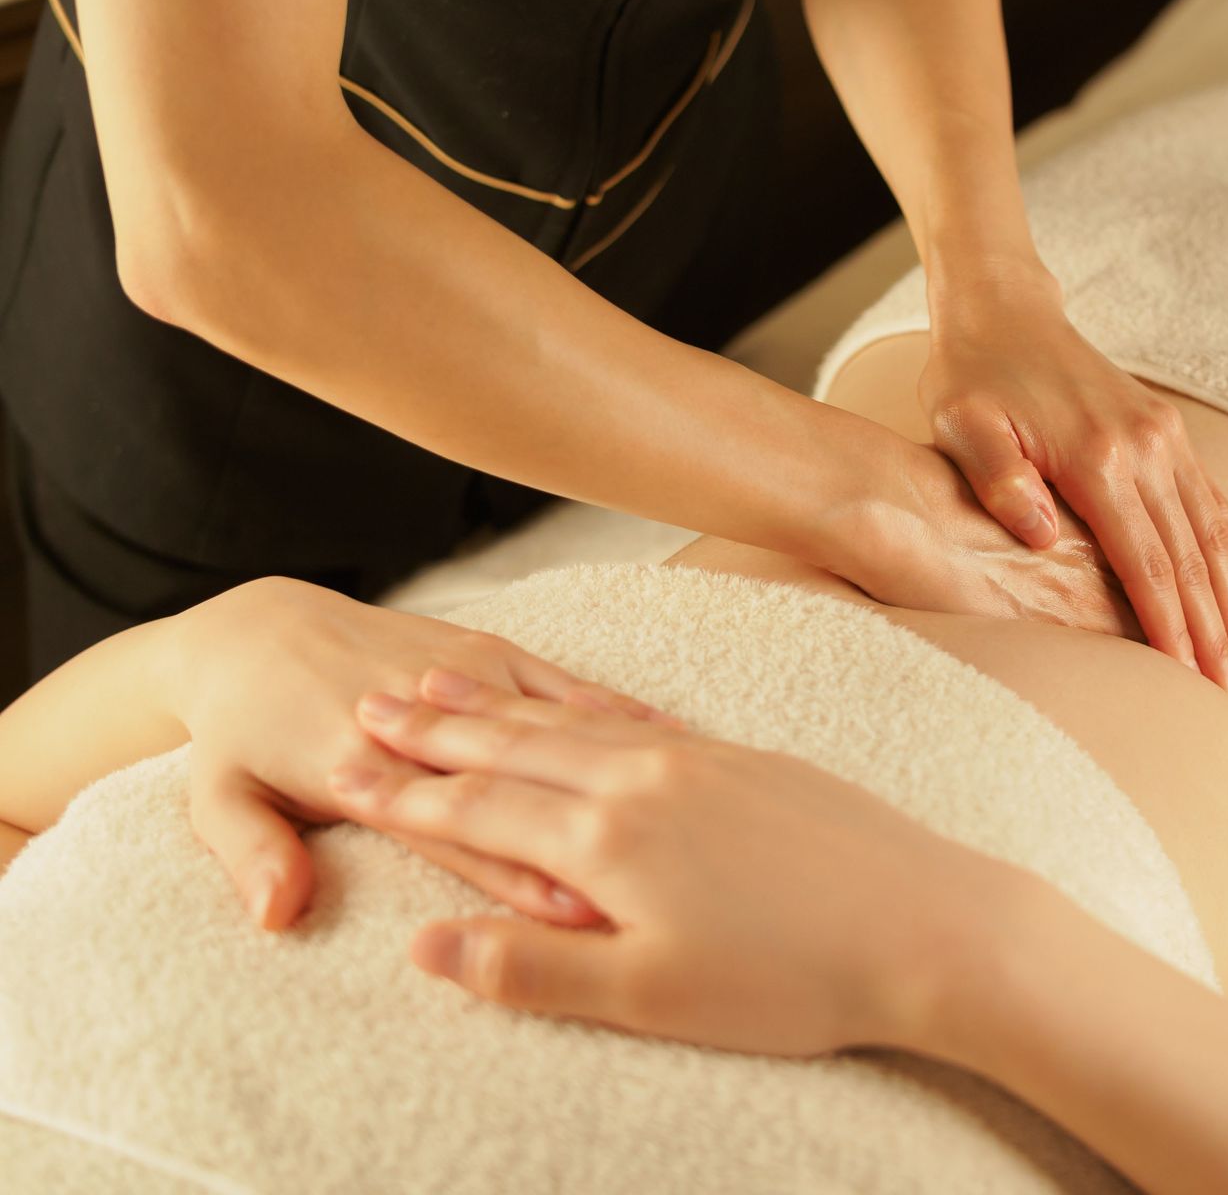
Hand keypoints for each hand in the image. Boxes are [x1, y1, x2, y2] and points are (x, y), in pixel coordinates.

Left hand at [166, 578, 662, 930]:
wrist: (258, 631)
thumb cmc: (240, 737)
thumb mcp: (218, 798)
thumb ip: (253, 856)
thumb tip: (278, 915)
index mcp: (360, 756)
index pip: (452, 831)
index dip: (515, 877)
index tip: (573, 915)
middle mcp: (424, 709)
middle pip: (518, 785)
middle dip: (585, 831)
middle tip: (655, 874)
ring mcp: (463, 666)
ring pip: (554, 726)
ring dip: (620, 768)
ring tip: (690, 808)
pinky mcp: (489, 645)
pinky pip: (563, 683)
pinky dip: (617, 713)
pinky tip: (675, 740)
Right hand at [328, 675, 1021, 1055]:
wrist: (928, 922)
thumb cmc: (790, 978)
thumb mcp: (648, 996)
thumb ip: (533, 966)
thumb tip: (428, 943)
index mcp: (609, 839)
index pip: (478, 807)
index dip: (404, 791)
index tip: (342, 765)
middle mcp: (647, 780)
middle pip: (517, 746)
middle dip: (438, 727)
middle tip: (373, 698)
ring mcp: (702, 760)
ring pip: (575, 722)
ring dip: (504, 704)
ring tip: (451, 678)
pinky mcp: (749, 758)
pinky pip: (641, 719)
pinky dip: (585, 707)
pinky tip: (579, 704)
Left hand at [920, 276, 1227, 704]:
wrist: (1004, 310)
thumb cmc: (972, 376)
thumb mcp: (963, 424)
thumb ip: (999, 479)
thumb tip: (1038, 534)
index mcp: (1097, 458)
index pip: (1144, 564)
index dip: (1171, 629)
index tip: (1194, 683)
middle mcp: (1145, 449)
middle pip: (1190, 559)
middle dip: (1218, 633)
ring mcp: (1165, 438)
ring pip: (1212, 534)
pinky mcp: (1168, 433)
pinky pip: (1214, 503)